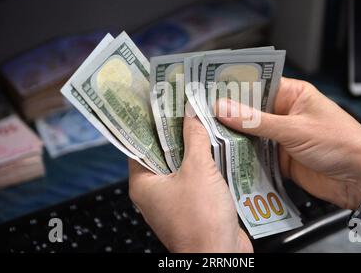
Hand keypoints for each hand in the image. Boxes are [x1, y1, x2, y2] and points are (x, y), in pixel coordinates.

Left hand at [128, 104, 252, 252]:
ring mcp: (174, 200)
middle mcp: (154, 192)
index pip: (140, 144)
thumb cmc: (201, 220)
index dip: (150, 122)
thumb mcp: (199, 170)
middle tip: (187, 107)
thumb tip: (191, 112)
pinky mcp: (193, 206)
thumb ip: (195, 138)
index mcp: (143, 183)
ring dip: (193, 147)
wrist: (220, 256)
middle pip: (163, 153)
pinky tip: (218, 147)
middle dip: (177, 131)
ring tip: (204, 120)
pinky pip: (196, 178)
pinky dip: (205, 164)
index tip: (161, 103)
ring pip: (181, 165)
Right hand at [216, 78, 360, 209]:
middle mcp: (284, 113)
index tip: (208, 88)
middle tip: (200, 114)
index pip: (257, 84)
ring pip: (250, 133)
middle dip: (228, 113)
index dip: (233, 86)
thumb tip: (223, 107)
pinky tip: (223, 155)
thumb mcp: (295, 129)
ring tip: (205, 134)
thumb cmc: (340, 143)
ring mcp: (281, 137)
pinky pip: (256, 154)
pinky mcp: (280, 158)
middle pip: (249, 110)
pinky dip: (242, 156)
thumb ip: (257, 121)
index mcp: (293, 95)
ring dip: (233, 136)